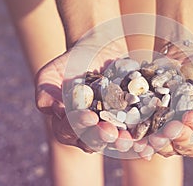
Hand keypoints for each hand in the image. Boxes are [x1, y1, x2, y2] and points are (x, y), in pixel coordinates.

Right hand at [35, 32, 133, 152]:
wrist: (101, 49)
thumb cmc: (72, 62)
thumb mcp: (53, 72)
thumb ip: (46, 91)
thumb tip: (54, 110)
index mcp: (67, 123)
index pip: (68, 130)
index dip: (78, 126)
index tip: (89, 117)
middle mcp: (88, 129)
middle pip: (92, 140)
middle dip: (101, 137)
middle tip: (110, 132)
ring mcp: (110, 126)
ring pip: (114, 141)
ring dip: (121, 142)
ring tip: (127, 139)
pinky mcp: (130, 120)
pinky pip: (135, 133)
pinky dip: (140, 139)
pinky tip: (146, 142)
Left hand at [137, 51, 192, 158]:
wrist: (184, 59)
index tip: (190, 115)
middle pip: (191, 146)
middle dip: (180, 137)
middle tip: (171, 127)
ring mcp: (174, 137)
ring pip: (169, 148)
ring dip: (161, 144)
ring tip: (154, 137)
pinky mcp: (155, 131)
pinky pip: (149, 141)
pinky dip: (143, 143)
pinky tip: (137, 143)